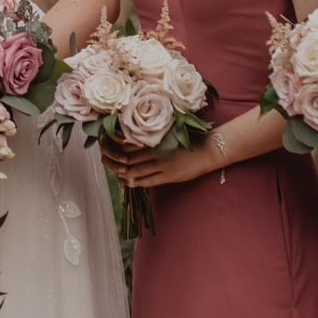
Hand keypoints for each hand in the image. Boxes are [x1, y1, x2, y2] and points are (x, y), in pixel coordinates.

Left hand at [101, 134, 224, 188]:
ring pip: (137, 170)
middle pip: (130, 158)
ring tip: (120, 175)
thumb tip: (139, 137)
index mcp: (155, 139)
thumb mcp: (170, 134)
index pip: (130, 144)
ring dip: (126, 174)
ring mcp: (162, 164)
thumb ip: (155, 137)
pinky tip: (133, 183)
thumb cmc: (188, 140)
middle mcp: (156, 151)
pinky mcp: (169, 176)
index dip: (118, 148)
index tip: (111, 150)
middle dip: (119, 163)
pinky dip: (139, 182)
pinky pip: (149, 180)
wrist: (206, 150)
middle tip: (111, 165)